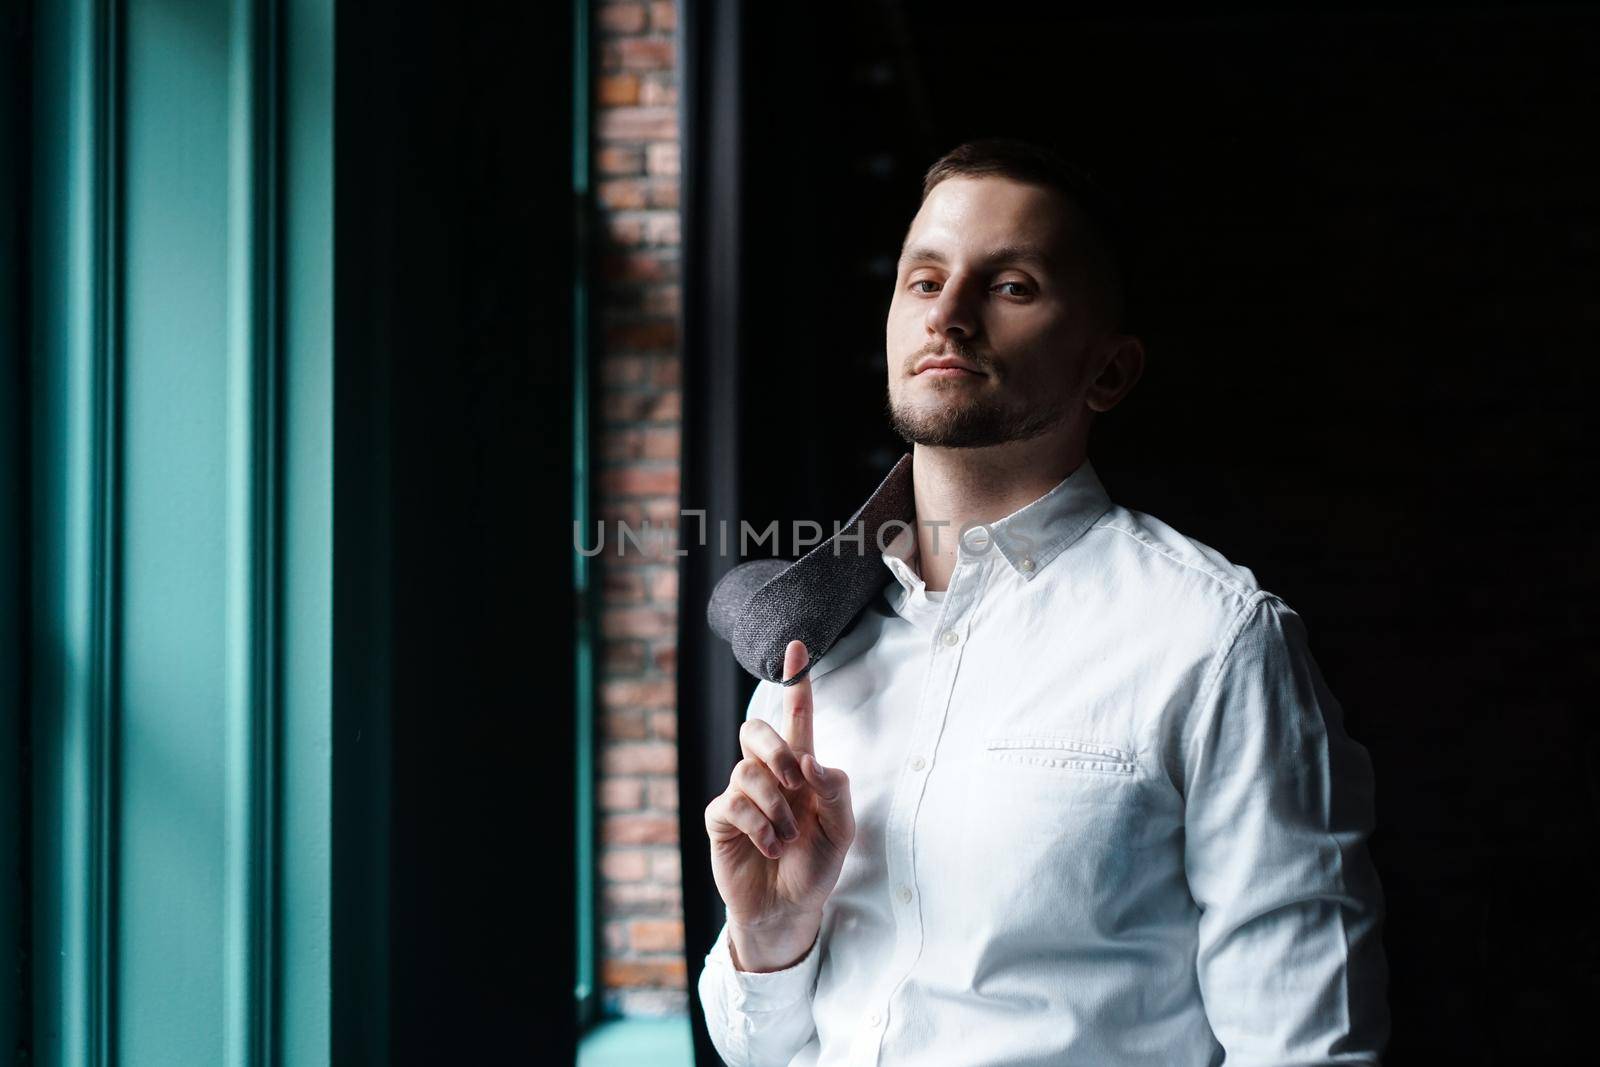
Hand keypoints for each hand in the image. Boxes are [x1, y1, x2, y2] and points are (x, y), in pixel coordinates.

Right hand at [704, 640, 855, 970]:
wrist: (789, 910)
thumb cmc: (816, 866)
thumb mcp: (842, 830)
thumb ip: (834, 791)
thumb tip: (809, 758)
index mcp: (801, 769)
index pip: (797, 717)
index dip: (795, 682)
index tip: (798, 647)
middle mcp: (768, 774)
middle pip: (757, 729)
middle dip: (778, 751)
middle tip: (796, 784)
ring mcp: (741, 794)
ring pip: (750, 771)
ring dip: (776, 806)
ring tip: (788, 838)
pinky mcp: (721, 818)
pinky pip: (734, 802)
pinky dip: (759, 825)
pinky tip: (770, 847)